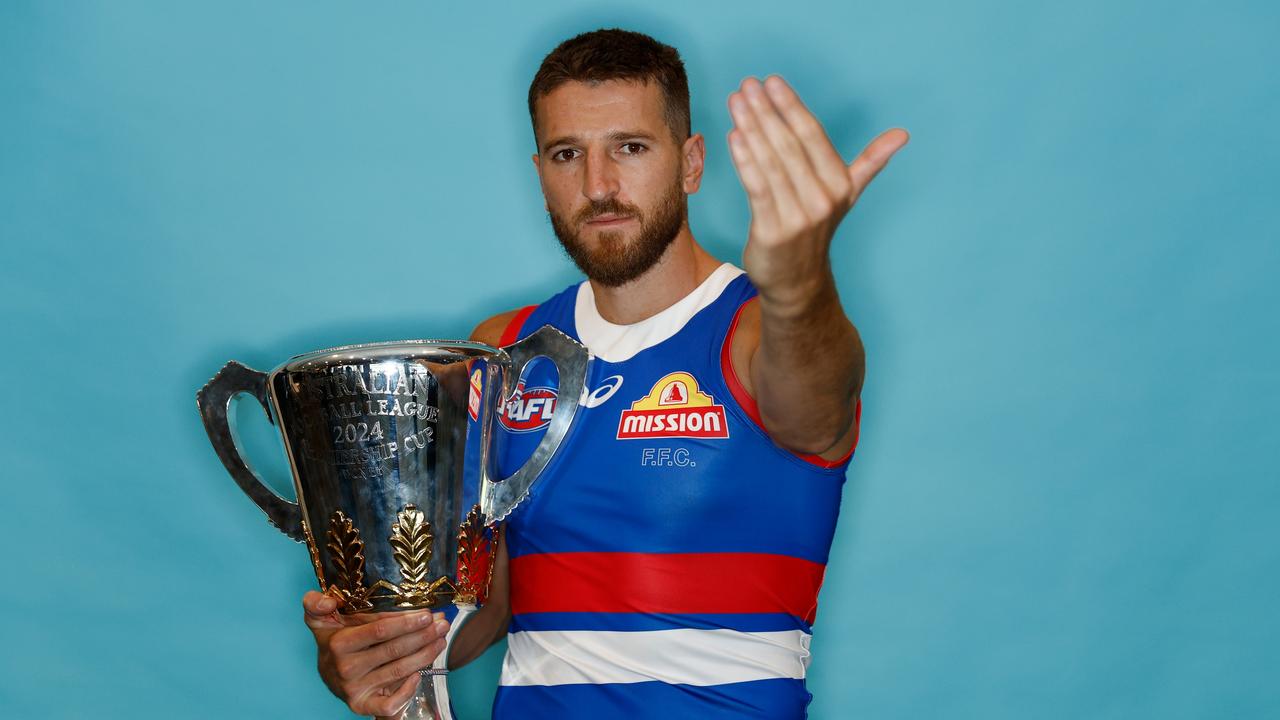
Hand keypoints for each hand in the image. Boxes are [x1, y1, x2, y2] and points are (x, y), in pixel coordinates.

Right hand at [302, 591, 449, 717]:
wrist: (327, 672)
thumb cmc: (333, 640)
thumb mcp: (320, 619)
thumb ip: (315, 604)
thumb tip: (328, 601)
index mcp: (339, 644)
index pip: (380, 631)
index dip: (406, 622)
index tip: (428, 613)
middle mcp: (346, 668)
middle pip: (394, 650)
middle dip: (423, 635)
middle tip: (443, 624)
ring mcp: (354, 689)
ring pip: (398, 671)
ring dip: (425, 655)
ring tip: (441, 640)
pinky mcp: (362, 705)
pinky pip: (388, 705)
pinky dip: (407, 691)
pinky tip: (420, 674)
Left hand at [727, 75, 907, 303]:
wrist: (798, 281)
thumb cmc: (816, 229)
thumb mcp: (848, 194)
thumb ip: (871, 161)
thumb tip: (902, 135)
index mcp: (841, 184)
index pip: (813, 135)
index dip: (791, 106)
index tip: (772, 82)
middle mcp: (822, 199)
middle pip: (790, 145)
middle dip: (766, 111)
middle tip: (747, 85)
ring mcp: (797, 216)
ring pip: (771, 162)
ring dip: (751, 128)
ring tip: (736, 102)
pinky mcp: (772, 231)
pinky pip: (756, 187)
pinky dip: (744, 160)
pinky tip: (734, 136)